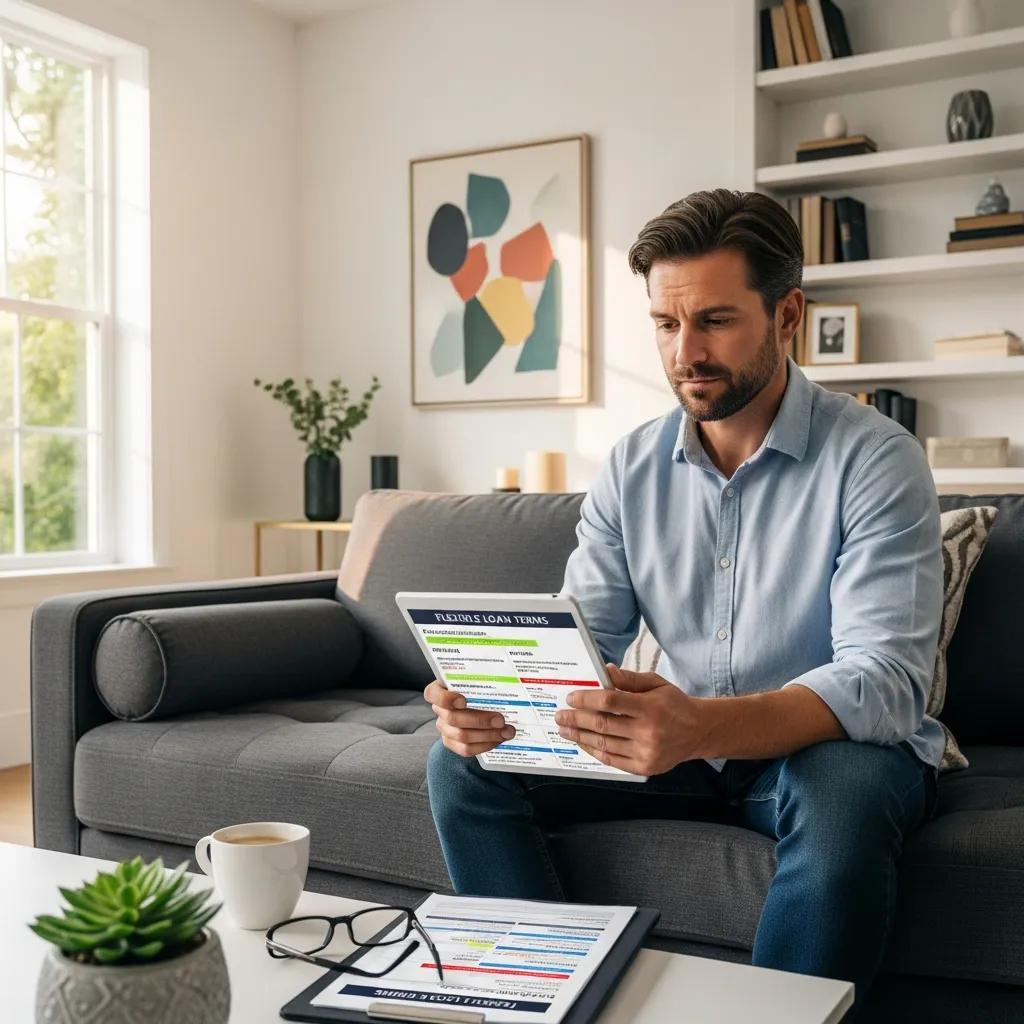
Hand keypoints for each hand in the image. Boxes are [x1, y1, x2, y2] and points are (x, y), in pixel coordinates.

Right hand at [423, 679, 516, 757]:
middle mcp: (439, 710)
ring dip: (488, 735)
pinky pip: (465, 749)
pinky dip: (485, 745)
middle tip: (501, 719)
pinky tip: (499, 739)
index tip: (464, 700)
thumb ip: (483, 674)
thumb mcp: (476, 677)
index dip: (446, 699)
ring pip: (462, 736)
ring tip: (507, 731)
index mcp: (440, 689)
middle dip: (480, 720)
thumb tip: (508, 667)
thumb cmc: (476, 685)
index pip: (432, 694)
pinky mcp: (452, 742)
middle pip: (453, 719)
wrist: (476, 703)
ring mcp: (444, 727)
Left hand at [554, 663, 707, 775]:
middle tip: (560, 715)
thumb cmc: (674, 704)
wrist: (699, 732)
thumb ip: (629, 679)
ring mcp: (646, 753)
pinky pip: (612, 760)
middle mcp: (648, 732)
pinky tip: (583, 743)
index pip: (610, 701)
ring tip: (565, 730)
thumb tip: (604, 671)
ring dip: (580, 736)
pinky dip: (594, 751)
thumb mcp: (656, 684)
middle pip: (602, 724)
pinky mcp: (644, 768)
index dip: (587, 699)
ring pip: (604, 744)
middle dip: (576, 719)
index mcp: (650, 707)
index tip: (571, 697)